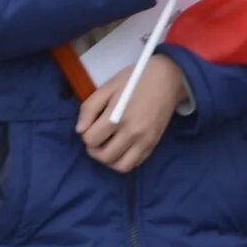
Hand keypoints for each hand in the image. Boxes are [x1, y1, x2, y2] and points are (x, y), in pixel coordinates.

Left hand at [78, 56, 186, 171]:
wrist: (166, 79)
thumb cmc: (134, 81)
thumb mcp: (107, 87)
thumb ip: (89, 108)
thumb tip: (79, 130)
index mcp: (117, 117)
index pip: (91, 140)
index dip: (86, 134)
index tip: (90, 126)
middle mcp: (132, 133)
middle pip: (104, 157)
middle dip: (94, 150)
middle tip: (96, 138)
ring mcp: (145, 141)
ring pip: (120, 166)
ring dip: (109, 160)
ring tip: (107, 146)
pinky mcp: (153, 144)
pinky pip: (135, 163)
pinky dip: (124, 160)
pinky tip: (121, 147)